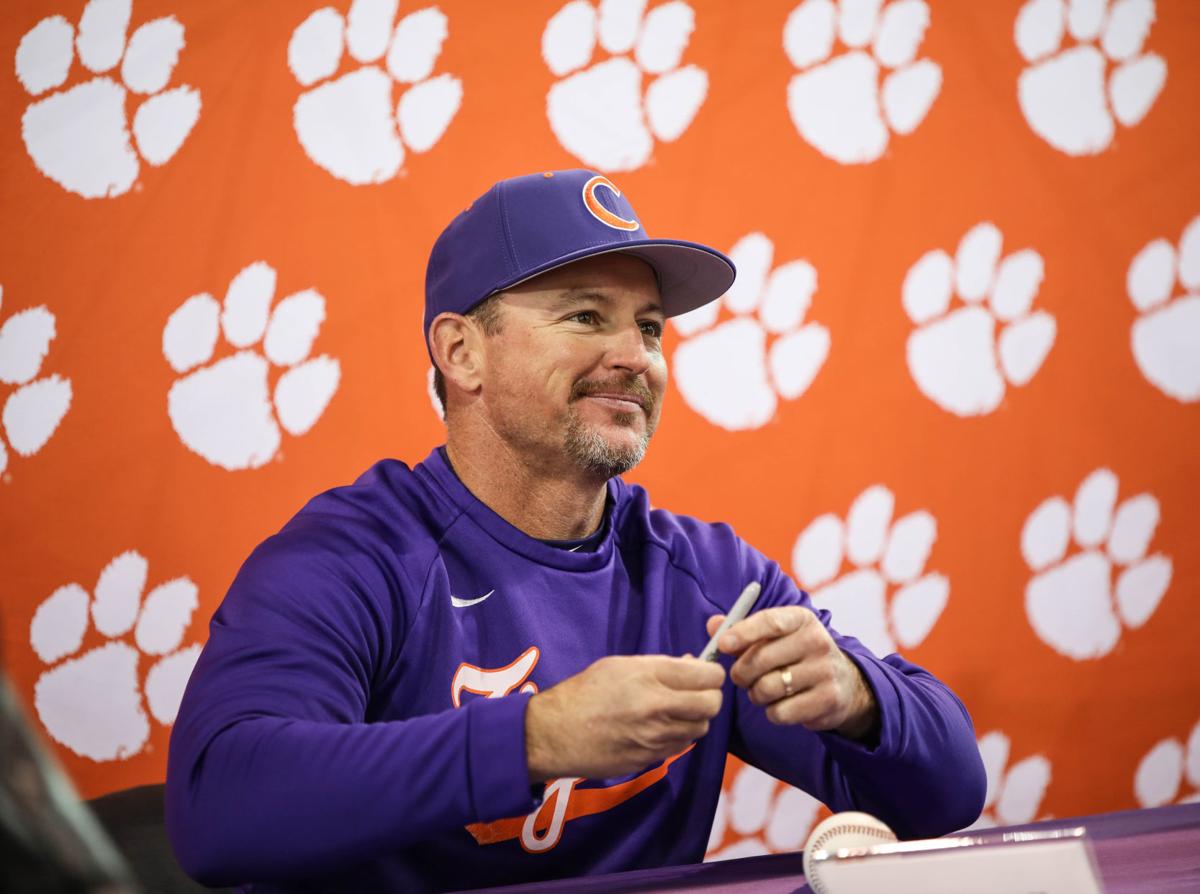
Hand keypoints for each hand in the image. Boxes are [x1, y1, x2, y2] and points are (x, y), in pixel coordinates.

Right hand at [525, 655, 724, 782]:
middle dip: (710, 696)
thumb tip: (692, 665)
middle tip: (697, 693)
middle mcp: (658, 707)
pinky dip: (679, 735)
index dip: (711, 673)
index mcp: (650, 676)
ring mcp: (656, 737)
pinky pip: (681, 745)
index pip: (708, 675)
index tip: (706, 673)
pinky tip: (661, 727)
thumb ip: (661, 665)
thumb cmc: (586, 692)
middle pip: (712, 704)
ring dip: (695, 718)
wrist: (557, 733)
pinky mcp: (651, 758)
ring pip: (700, 728)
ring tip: (676, 710)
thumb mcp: (621, 665)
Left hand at [707, 606, 877, 739]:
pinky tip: (781, 704)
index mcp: (801, 619)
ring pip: (768, 688)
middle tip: (740, 677)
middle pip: (761, 659)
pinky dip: (772, 712)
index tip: (722, 645)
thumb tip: (713, 625)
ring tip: (762, 690)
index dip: (743, 633)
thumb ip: (742, 630)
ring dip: (756, 694)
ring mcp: (825, 671)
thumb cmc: (795, 655)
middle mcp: (817, 641)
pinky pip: (781, 712)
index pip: (770, 622)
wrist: (844, 683)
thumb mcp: (775, 636)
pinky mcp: (828, 700)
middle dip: (741, 672)